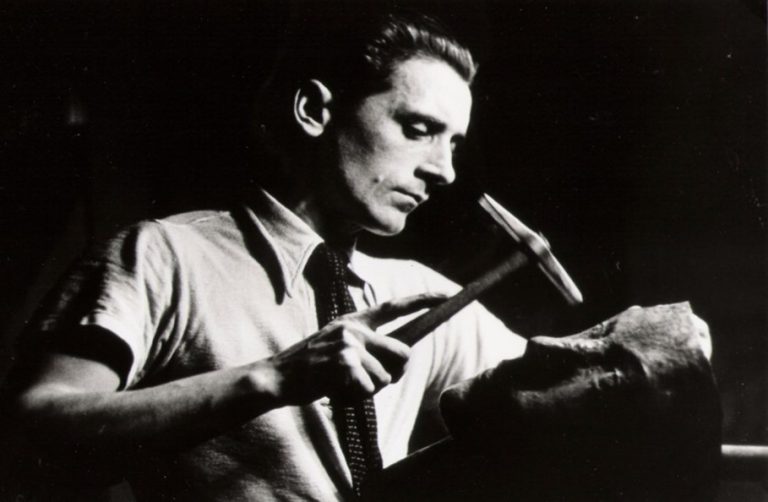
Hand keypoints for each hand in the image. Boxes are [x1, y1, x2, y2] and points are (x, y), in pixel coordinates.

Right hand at [266, 293, 445, 404]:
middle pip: (403, 353)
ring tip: (342, 384)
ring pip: (385, 377)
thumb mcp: (338, 345)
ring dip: (368, 390)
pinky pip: (369, 389)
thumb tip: (400, 361)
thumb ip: (367, 347)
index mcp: (354, 321)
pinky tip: (335, 390)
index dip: (423, 299)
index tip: (446, 295)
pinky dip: (355, 397)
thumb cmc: (312, 368)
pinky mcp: (344, 363)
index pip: (395, 306)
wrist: (278, 377)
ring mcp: (349, 344)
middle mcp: (354, 328)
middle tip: (373, 381)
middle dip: (396, 373)